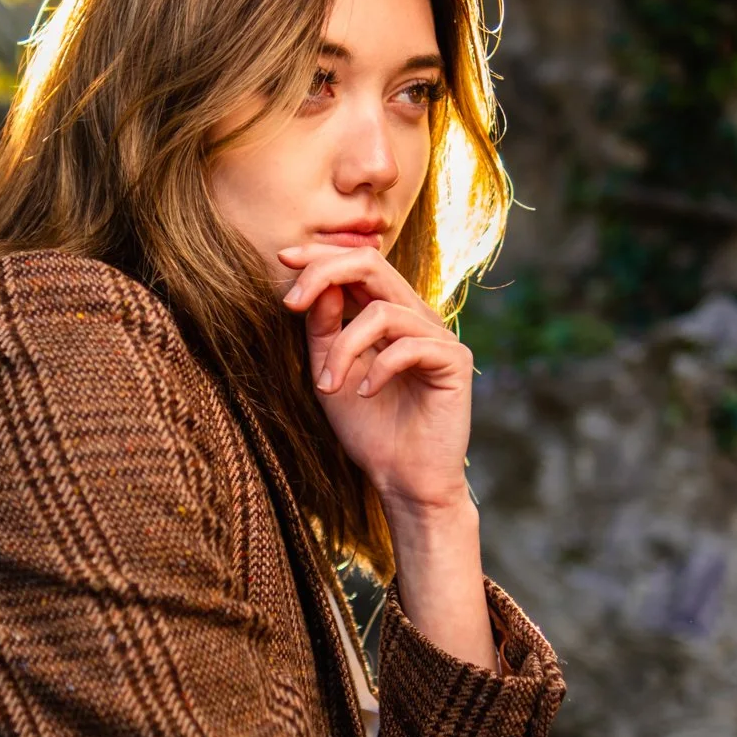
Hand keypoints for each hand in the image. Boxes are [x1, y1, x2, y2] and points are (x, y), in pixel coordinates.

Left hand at [278, 241, 473, 516]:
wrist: (403, 480)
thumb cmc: (369, 430)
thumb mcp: (329, 373)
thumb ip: (324, 330)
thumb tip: (318, 286)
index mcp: (388, 314)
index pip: (357, 265)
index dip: (320, 256)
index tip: (282, 258)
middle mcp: (416, 317)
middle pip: (372, 265)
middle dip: (324, 274)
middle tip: (290, 302)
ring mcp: (438, 336)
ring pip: (382, 312)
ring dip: (343, 349)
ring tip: (327, 386)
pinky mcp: (454, 361)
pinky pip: (409, 345)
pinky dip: (378, 370)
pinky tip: (364, 395)